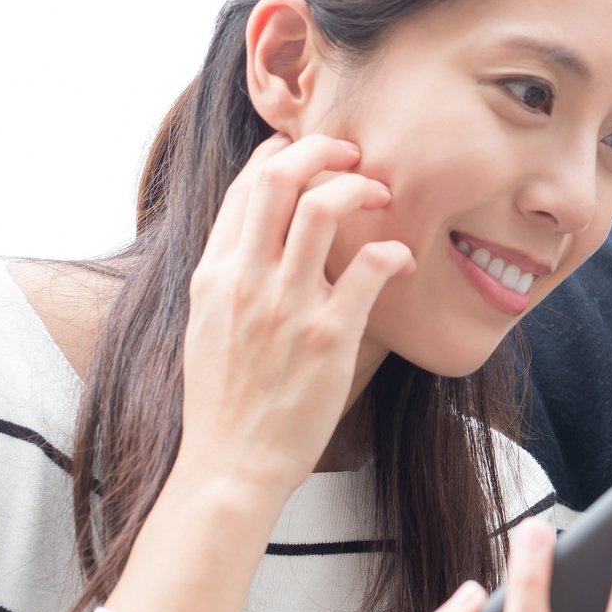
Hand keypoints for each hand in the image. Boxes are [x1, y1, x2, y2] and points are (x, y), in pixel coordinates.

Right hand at [177, 132, 410, 500]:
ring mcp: (287, 306)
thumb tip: (257, 239)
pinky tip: (402, 259)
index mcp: (215, 274)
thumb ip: (232, 277)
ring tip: (384, 194)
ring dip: (362, 186)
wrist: (232, 464)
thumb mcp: (209, 325)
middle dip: (321, 148)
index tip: (312, 150)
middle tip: (355, 152)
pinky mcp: (329, 336)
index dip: (282, 152)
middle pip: (277, 177)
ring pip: (323, 207)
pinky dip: (392, 250)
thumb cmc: (226, 399)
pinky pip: (369, 267)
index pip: (246, 186)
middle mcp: (246, 280)